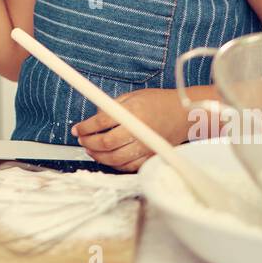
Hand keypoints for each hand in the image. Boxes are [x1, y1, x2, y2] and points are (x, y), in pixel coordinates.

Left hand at [71, 88, 192, 171]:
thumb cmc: (159, 102)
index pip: (102, 121)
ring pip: (115, 158)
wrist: (184, 115)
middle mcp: (139, 130)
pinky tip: (107, 158)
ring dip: (98, 156)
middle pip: (106, 143)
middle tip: (82, 140)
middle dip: (88, 142)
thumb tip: (93, 117)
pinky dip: (114, 164)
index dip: (85, 127)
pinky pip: (128, 166)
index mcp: (134, 111)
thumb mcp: (133, 96)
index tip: (77, 129)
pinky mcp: (150, 156)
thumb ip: (112, 106)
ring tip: (90, 150)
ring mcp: (146, 146)